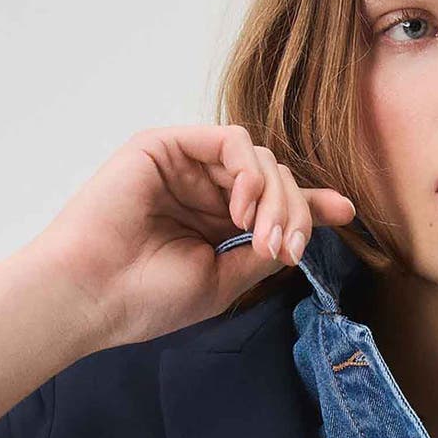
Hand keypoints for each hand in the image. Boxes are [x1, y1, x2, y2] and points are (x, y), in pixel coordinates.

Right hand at [27, 124, 355, 347]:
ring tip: (263, 234)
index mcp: (214, 221)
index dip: (312, 203)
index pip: (274, 201)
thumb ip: (264, 249)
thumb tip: (306, 232)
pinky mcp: (165, 146)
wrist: (91, 296)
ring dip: (276, 196)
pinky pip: (230, 140)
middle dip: (295, 212)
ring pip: (260, 158)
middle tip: (288, 250)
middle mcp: (202, 190)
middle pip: (275, 179)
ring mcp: (184, 166)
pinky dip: (250, 170)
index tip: (346, 212)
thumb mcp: (224, 279)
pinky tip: (243, 206)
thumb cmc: (147, 297)